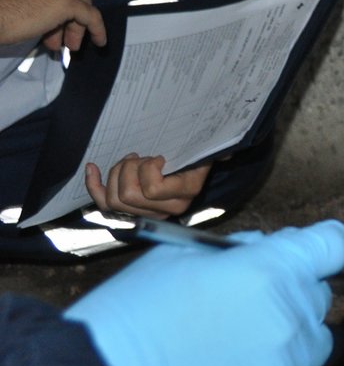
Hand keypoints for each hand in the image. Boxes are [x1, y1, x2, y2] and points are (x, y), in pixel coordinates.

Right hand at [0, 0, 106, 50]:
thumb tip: (36, 0)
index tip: (42, 10)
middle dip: (60, 12)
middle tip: (54, 34)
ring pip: (77, 0)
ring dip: (72, 24)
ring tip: (65, 45)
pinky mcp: (65, 0)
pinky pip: (90, 15)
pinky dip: (96, 29)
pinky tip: (98, 40)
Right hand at [64, 220, 343, 365]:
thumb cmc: (132, 317)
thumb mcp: (177, 257)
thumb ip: (235, 249)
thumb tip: (264, 248)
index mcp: (273, 270)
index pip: (332, 245)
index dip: (317, 248)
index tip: (298, 258)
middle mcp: (294, 317)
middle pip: (318, 298)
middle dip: (290, 296)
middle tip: (242, 311)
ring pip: (314, 346)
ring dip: (289, 343)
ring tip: (235, 354)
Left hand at [87, 155, 212, 217]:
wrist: (188, 170)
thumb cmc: (194, 156)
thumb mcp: (203, 153)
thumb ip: (212, 151)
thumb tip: (229, 151)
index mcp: (184, 195)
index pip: (153, 190)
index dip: (148, 169)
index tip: (159, 158)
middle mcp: (166, 210)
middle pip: (128, 195)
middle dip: (128, 169)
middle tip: (140, 158)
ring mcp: (146, 213)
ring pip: (114, 200)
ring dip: (116, 174)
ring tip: (130, 161)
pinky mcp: (130, 212)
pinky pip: (103, 204)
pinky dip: (94, 185)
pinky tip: (92, 168)